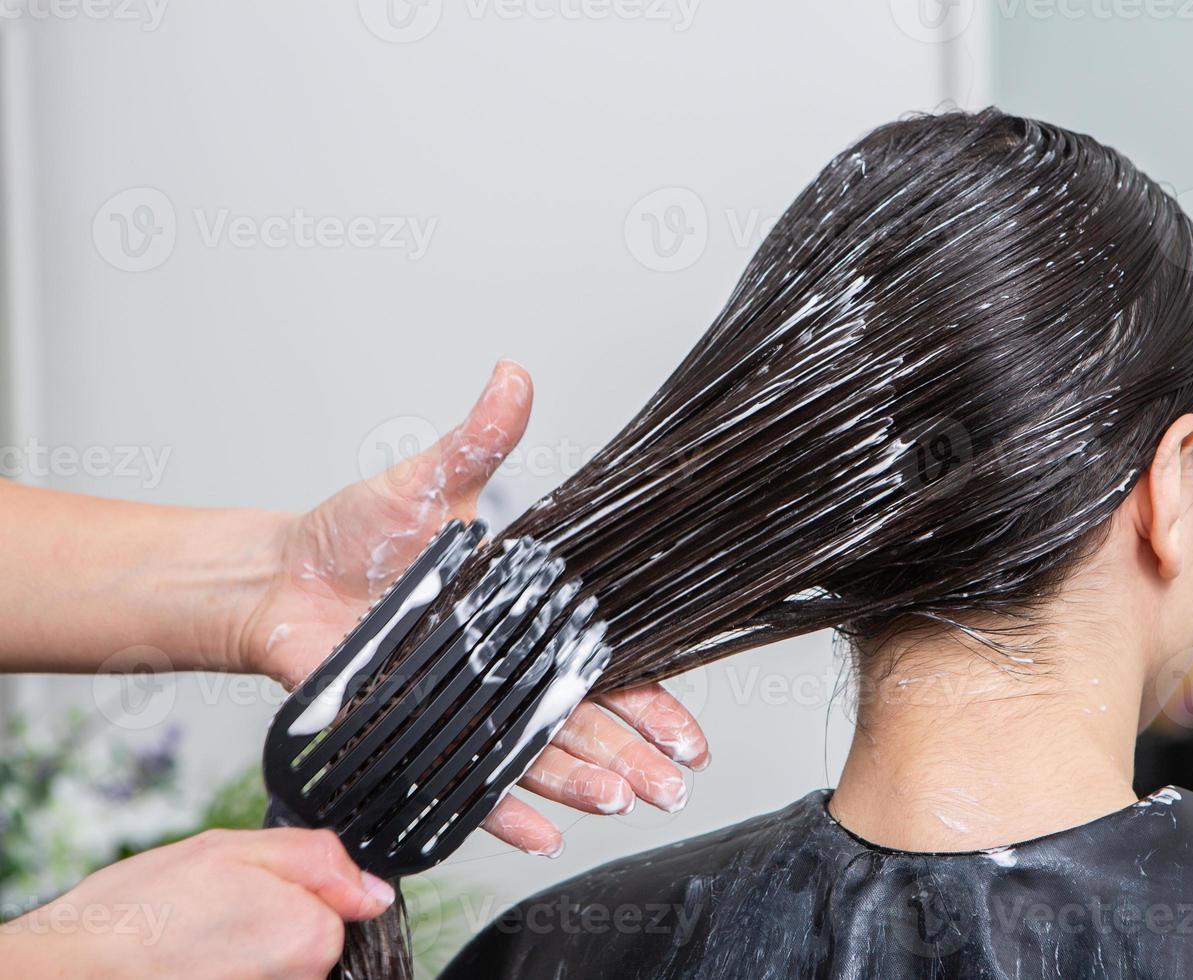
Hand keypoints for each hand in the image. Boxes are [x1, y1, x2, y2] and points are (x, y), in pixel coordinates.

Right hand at [1, 828, 392, 979]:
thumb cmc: (140, 913)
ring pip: (278, 963)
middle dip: (272, 917)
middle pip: (310, 937)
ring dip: (246, 947)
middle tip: (217, 909)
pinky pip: (253, 977)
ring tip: (197, 937)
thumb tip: (372, 888)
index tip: (253, 887)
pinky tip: (192, 961)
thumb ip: (319, 859)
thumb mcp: (234, 848)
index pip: (339, 904)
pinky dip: (227, 968)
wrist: (71, 970)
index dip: (295, 887)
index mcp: (311, 934)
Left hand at [237, 360, 709, 855]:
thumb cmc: (355, 531)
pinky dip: (502, 811)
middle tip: (675, 782)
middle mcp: (503, 669)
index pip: (603, 663)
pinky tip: (541, 833)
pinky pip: (465, 781)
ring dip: (583, 782)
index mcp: (524, 614)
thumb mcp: (427, 482)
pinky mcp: (418, 734)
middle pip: (583, 722)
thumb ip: (478, 441)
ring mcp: (463, 707)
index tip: (691, 729)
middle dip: (634, 755)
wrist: (281, 575)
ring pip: (536, 756)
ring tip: (623, 800)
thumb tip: (513, 375)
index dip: (651, 697)